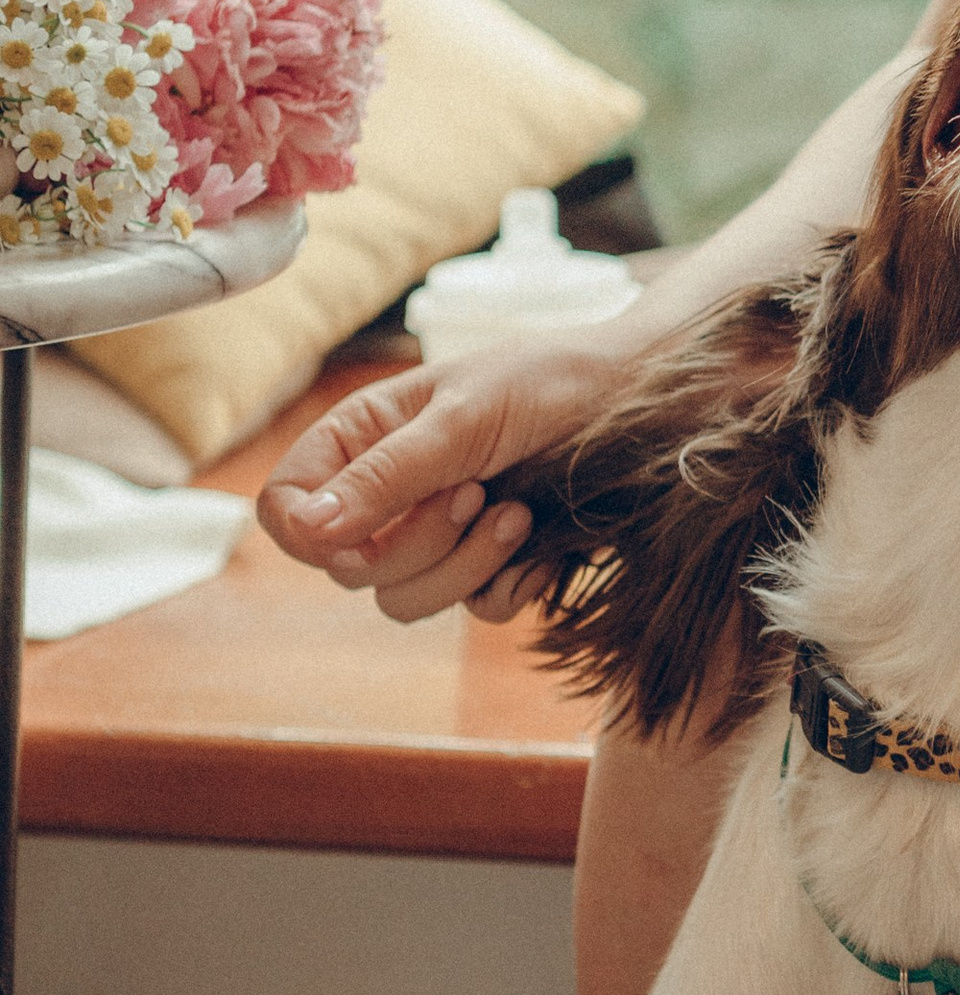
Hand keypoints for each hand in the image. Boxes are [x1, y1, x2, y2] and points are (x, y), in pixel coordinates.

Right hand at [257, 332, 628, 624]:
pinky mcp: (492, 565)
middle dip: (415, 545)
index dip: (307, 535)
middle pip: (349, 568)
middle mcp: (390, 493)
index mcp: (362, 441)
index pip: (287, 509)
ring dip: (464, 567)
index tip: (356, 535)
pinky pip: (475, 610)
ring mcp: (439, 535)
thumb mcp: (461, 418)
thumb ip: (387, 475)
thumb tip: (310, 528)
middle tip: (474, 493)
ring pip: (405, 600)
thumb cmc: (546, 384)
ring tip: (516, 515)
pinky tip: (540, 543)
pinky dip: (508, 585)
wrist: (637, 403)